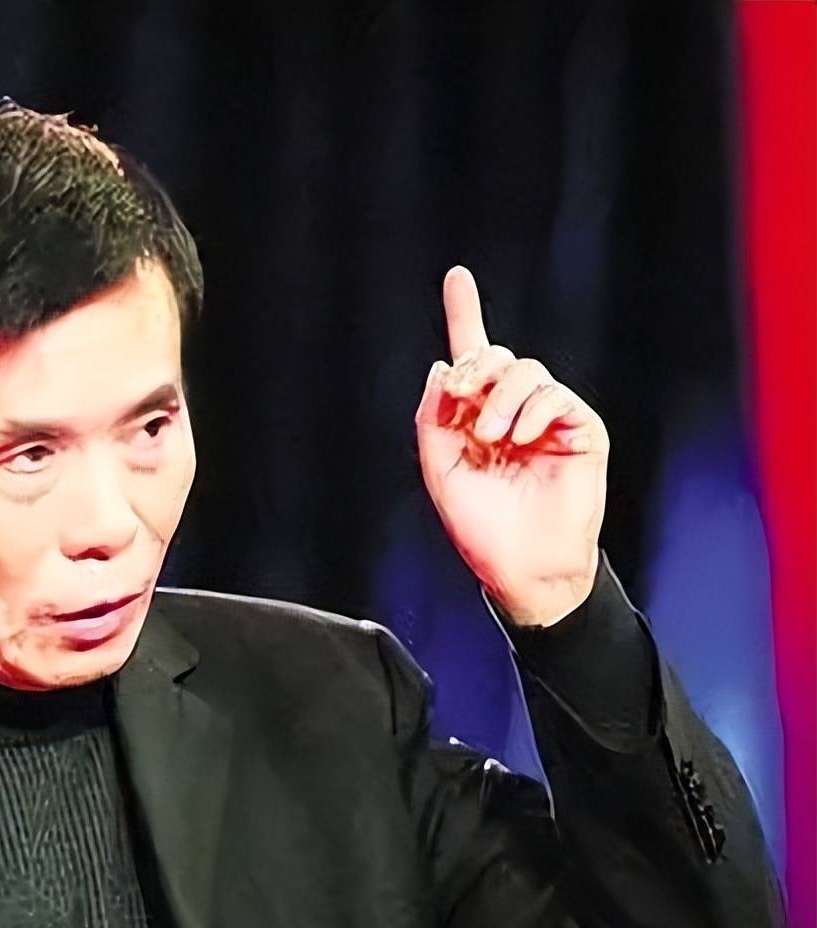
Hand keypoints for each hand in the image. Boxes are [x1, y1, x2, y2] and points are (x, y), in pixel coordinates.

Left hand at [415, 266, 608, 625]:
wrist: (521, 565)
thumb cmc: (481, 527)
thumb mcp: (440, 469)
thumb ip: (433, 418)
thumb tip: (441, 366)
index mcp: (476, 416)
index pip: (471, 356)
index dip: (465, 313)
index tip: (457, 276)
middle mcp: (512, 410)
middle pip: (495, 355)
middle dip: (474, 365)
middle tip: (459, 395)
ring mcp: (548, 418)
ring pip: (525, 370)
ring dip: (500, 397)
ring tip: (490, 436)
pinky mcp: (580, 430)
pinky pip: (555, 396)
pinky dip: (532, 411)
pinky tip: (520, 438)